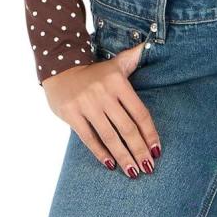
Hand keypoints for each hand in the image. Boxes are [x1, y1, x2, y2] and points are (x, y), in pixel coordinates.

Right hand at [41, 42, 161, 178]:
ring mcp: (87, 105)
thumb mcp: (117, 62)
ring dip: (123, 156)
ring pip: (109, 136)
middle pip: (126, 128)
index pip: (140, 112)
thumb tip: (151, 45)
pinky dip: (100, 153)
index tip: (157, 150)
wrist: (60, 68)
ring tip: (133, 172)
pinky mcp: (71, 114)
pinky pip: (89, 138)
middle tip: (149, 168)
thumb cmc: (95, 71)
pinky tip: (111, 165)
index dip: (150, 133)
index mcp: (119, 82)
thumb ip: (135, 57)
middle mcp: (104, 94)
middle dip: (139, 150)